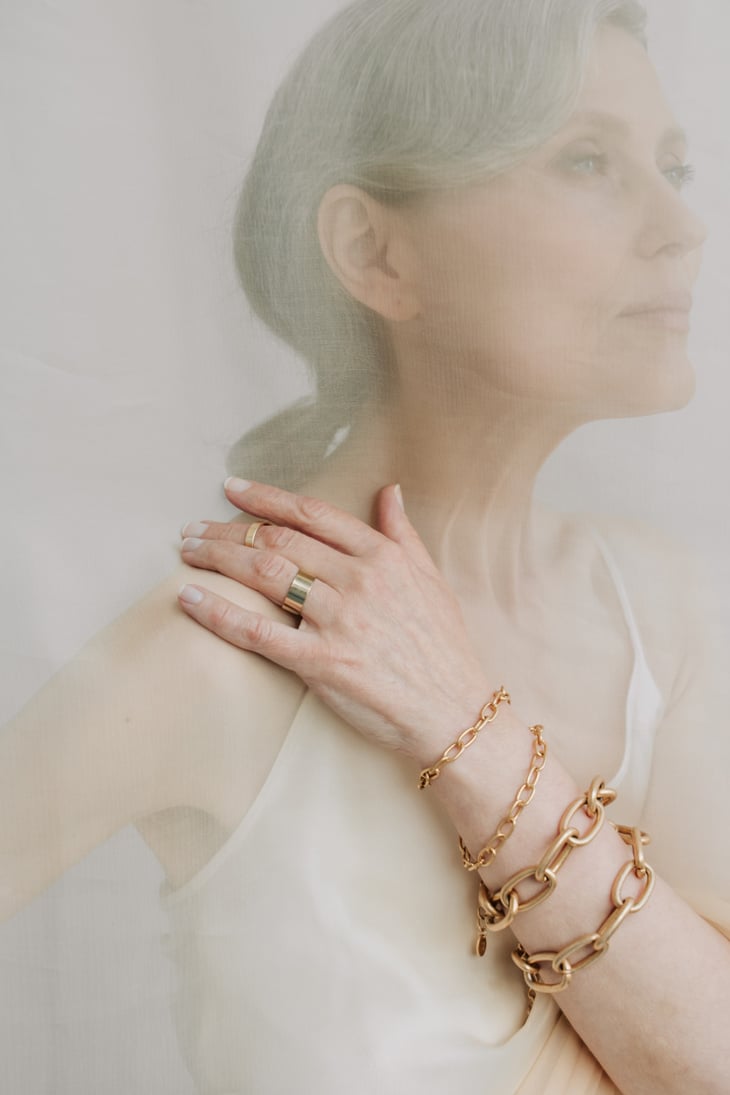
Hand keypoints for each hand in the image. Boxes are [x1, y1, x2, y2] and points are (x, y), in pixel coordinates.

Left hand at [178, 479, 491, 763]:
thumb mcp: (431, 580)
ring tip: (187, 551)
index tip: (233, 487)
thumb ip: (403, 534)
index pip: (313, 514)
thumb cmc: (442, 648)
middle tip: (193, 527)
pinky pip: (258, 632)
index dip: (267, 497)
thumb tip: (390, 491)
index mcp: (382, 557)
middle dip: (229, 528)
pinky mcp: (320, 663)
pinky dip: (218, 613)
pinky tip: (189, 599)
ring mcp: (338, 621)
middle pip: (279, 540)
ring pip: (264, 575)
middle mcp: (357, 581)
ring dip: (218, 558)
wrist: (453, 712)